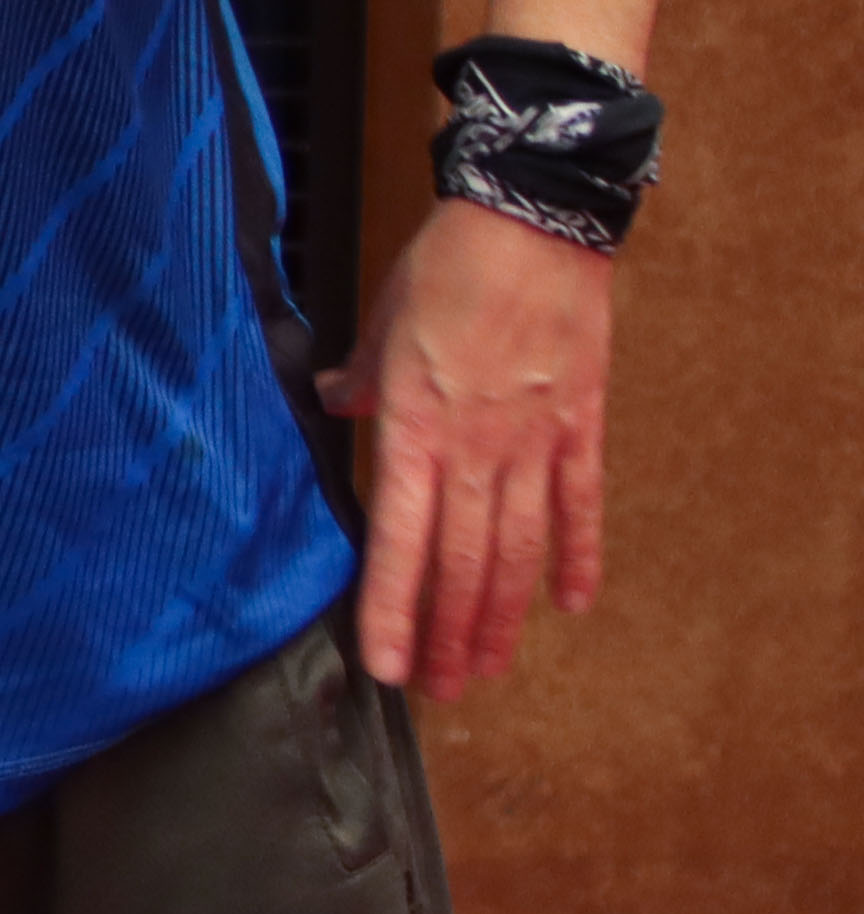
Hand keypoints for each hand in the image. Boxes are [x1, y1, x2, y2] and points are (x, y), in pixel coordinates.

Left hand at [324, 201, 615, 689]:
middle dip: (448, 636)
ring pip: (517, 552)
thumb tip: (333, 401)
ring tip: (489, 671)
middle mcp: (475, 449)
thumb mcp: (378, 325)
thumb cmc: (443, 268)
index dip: (391, 611)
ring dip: (502, 618)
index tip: (386, 666)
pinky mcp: (580, 424)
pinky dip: (578, 557)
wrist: (526, 221)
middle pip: (461, 564)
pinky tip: (572, 606)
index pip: (396, 543)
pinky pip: (581, 505)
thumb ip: (358, 379)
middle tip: (441, 693)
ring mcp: (533, 442)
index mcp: (413, 429)